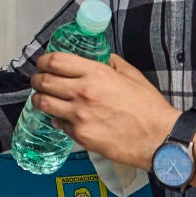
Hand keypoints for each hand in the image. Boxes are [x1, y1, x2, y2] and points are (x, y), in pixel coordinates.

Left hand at [29, 53, 177, 168]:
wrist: (158, 138)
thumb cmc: (148, 108)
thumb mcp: (132, 75)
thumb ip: (111, 63)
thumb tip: (98, 59)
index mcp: (96, 74)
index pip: (56, 61)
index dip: (44, 61)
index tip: (43, 63)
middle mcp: (83, 93)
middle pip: (45, 81)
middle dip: (37, 79)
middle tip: (38, 80)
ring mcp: (80, 116)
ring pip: (44, 104)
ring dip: (39, 99)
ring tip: (42, 98)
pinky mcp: (81, 136)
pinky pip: (59, 124)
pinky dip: (57, 119)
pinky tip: (63, 118)